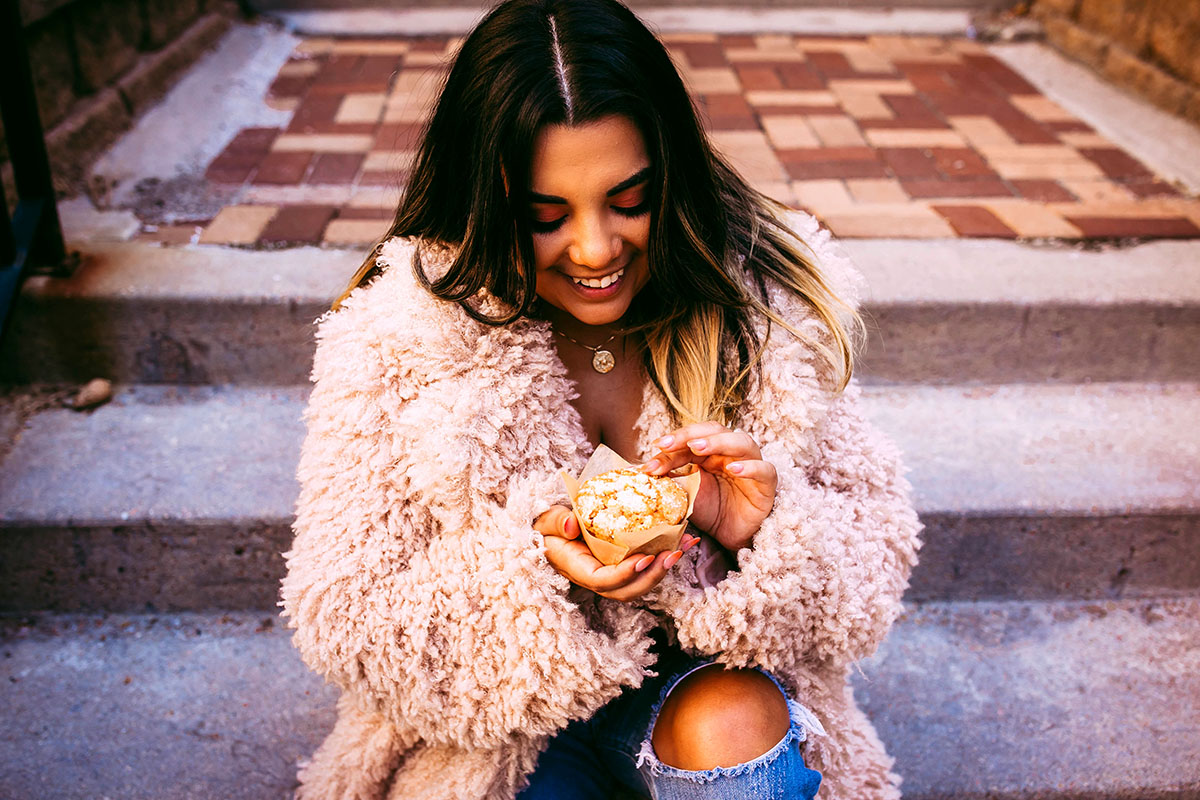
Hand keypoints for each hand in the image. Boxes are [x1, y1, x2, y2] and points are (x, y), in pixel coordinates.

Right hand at [533, 506, 699, 601]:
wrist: (551, 528)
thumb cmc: (548, 525)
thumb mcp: (545, 520)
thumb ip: (556, 521)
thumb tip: (571, 525)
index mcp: (577, 568)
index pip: (602, 580)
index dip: (625, 574)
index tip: (645, 557)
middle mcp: (596, 577)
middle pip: (627, 590)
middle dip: (653, 576)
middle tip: (672, 554)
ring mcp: (611, 573)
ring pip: (641, 581)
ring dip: (664, 568)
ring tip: (682, 546)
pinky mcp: (623, 564)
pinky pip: (646, 567)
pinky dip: (665, 557)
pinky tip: (682, 540)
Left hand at [642, 423, 775, 551]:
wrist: (732, 535)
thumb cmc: (710, 509)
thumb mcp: (685, 494)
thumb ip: (670, 479)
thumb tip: (641, 470)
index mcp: (711, 450)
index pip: (691, 438)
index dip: (672, 443)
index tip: (654, 449)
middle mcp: (731, 452)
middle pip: (714, 431)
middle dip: (689, 435)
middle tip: (668, 444)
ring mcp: (751, 464)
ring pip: (741, 442)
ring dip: (718, 442)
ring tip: (697, 447)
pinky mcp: (767, 483)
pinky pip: (764, 469)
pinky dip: (750, 467)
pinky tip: (733, 470)